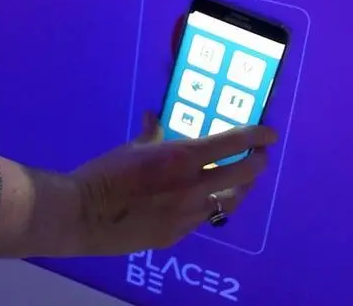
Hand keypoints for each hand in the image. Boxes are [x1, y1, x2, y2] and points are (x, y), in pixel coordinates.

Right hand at [68, 113, 276, 255]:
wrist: (83, 215)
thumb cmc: (107, 174)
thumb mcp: (133, 148)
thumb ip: (152, 132)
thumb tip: (155, 117)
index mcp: (184, 157)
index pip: (234, 143)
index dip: (257, 136)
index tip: (269, 133)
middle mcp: (194, 186)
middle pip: (244, 174)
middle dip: (258, 162)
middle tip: (260, 155)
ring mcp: (188, 214)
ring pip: (230, 202)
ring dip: (240, 188)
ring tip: (240, 181)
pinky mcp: (177, 235)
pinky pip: (204, 219)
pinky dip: (211, 207)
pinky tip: (207, 202)